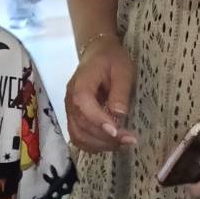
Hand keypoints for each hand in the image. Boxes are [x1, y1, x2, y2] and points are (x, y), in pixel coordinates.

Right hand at [66, 36, 136, 152]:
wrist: (97, 53)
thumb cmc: (112, 59)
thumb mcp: (122, 69)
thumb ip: (120, 90)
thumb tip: (119, 114)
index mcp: (81, 83)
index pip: (83, 105)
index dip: (98, 121)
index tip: (116, 131)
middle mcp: (70, 99)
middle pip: (81, 125)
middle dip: (105, 137)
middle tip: (129, 140)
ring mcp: (70, 110)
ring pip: (78, 135)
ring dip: (100, 145)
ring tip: (122, 144)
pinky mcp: (74, 117)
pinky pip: (78, 137)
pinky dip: (92, 145)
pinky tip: (109, 145)